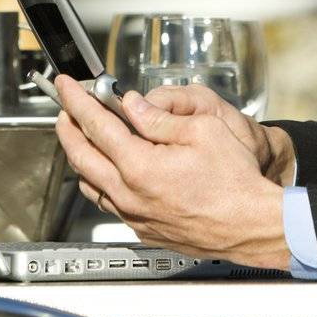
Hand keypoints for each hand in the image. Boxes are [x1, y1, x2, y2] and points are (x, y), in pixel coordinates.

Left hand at [53, 75, 289, 268]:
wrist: (251, 226)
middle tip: (65, 108)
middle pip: (81, 157)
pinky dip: (98, 181)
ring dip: (80, 156)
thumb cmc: (235, 182)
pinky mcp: (144, 230)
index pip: (96, 125)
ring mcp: (135, 216)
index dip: (78, 101)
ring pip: (90, 184)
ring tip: (81, 136)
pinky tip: (106, 170)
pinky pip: (108, 203)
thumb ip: (160, 117)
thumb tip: (132, 106)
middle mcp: (130, 195)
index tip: (68, 87)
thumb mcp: (203, 130)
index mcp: (141, 166)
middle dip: (68, 127)